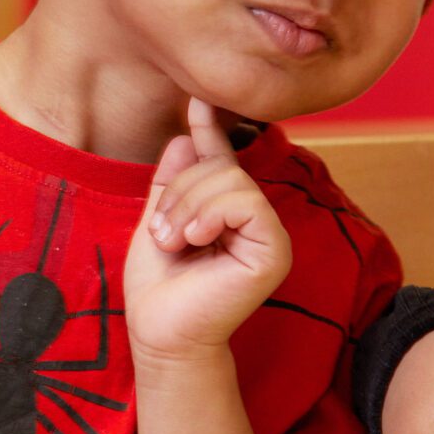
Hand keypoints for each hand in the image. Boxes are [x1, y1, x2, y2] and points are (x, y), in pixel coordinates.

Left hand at [125, 100, 291, 363]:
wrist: (162, 334)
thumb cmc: (159, 288)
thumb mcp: (157, 221)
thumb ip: (173, 181)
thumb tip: (188, 133)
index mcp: (230, 213)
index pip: (222, 160)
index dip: (210, 129)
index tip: (198, 100)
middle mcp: (256, 219)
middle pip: (221, 167)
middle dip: (180, 192)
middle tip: (162, 232)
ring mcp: (270, 234)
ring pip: (232, 181)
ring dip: (188, 206)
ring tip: (173, 240)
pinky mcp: (275, 250)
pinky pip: (247, 203)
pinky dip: (211, 214)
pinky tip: (196, 239)